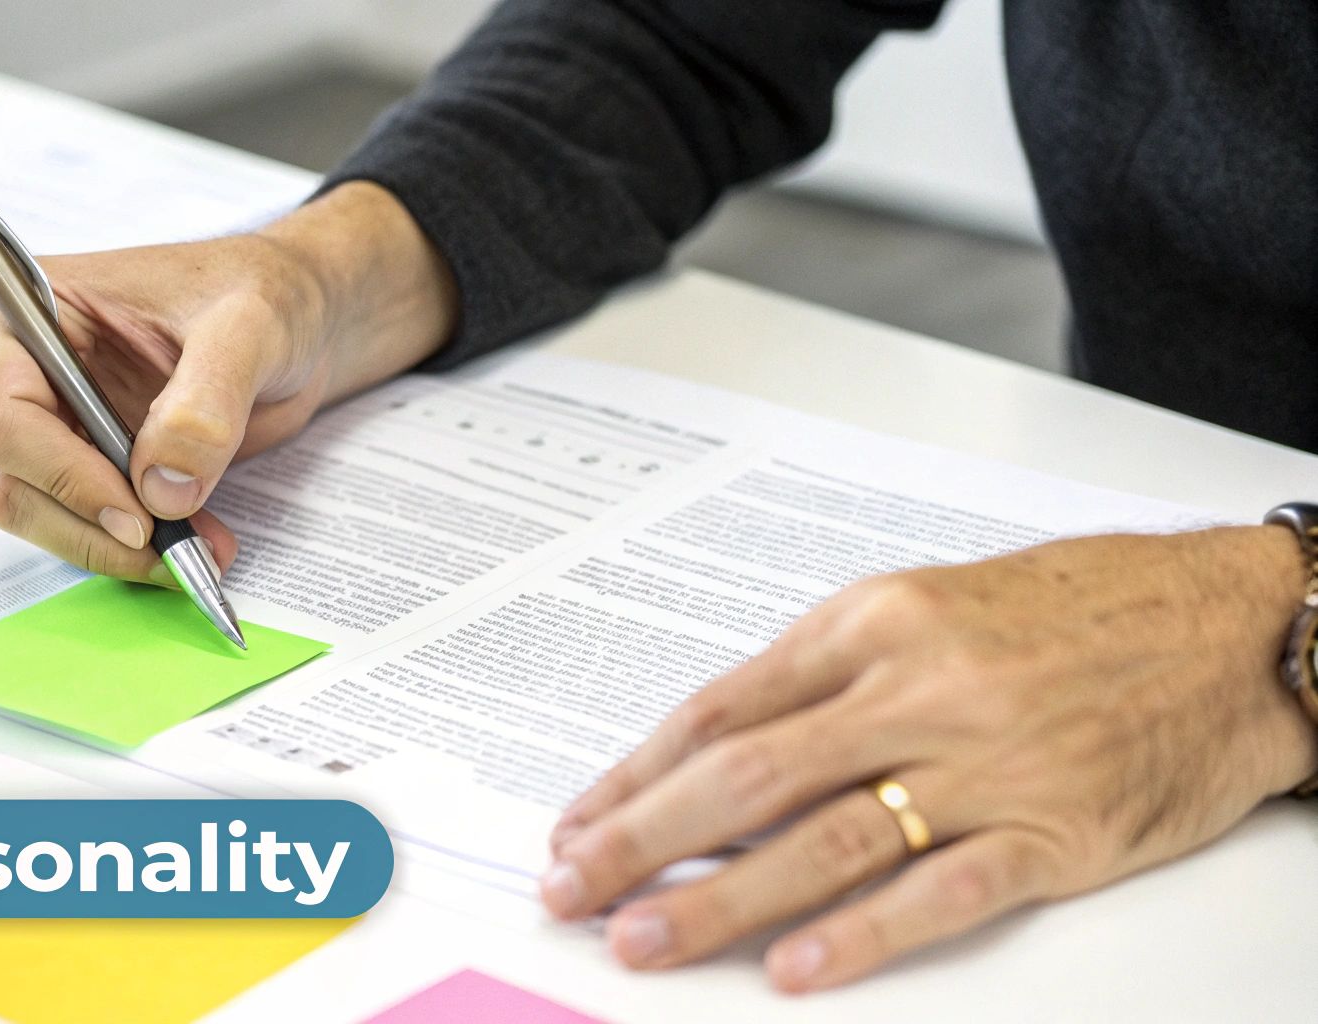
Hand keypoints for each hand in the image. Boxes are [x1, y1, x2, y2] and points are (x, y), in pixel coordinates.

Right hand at [0, 182, 455, 581]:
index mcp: (40, 313)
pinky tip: (197, 543)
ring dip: (113, 550)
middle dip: (88, 528)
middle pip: (11, 481)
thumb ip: (206, 400)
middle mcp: (34, 373)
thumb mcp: (250, 329)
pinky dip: (136, 551)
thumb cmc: (267, 294)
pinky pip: (89, 526)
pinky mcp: (97, 465)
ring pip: (43, 516)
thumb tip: (161, 487)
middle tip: (171, 551)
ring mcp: (62, 424)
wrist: (301, 321)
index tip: (136, 514)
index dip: (59, 476)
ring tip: (201, 551)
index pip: (2, 415)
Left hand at [540, 526, 1317, 990]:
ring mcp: (984, 762)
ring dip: (721, 899)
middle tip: (572, 889)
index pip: (723, 709)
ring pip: (825, 838)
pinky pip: (941, 891)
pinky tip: (793, 969)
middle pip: (748, 775)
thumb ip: (825, 673)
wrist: (1228, 625)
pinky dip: (861, 935)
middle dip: (644, 839)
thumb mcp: (931, 606)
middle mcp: (917, 688)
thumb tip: (717, 746)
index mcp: (873, 624)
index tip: (581, 823)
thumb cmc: (1077, 609)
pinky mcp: (1053, 831)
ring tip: (646, 939)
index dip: (638, 775)